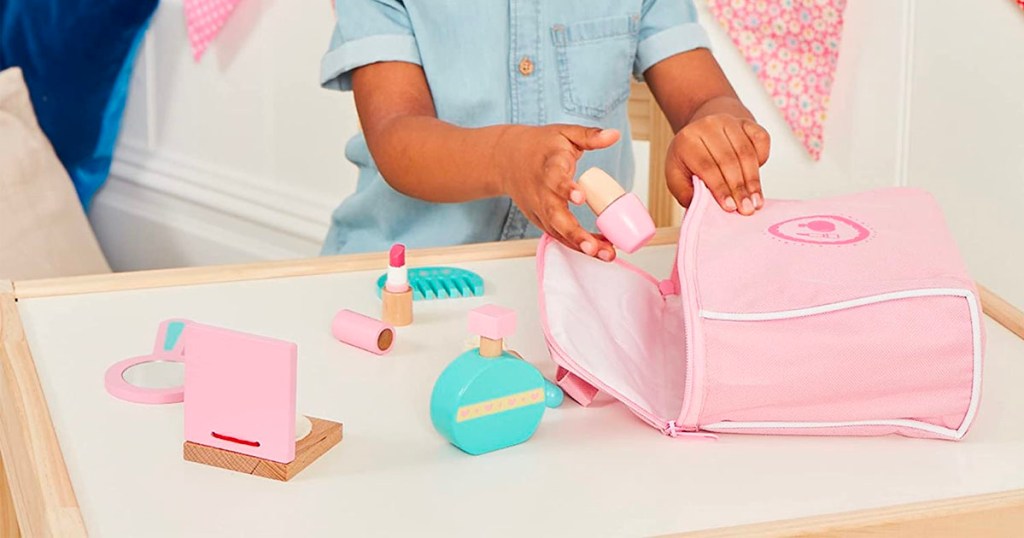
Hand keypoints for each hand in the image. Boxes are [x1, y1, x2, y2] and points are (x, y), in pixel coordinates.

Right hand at [495, 124, 620, 260]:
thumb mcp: (565, 133)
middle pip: (555, 216)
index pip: (555, 179)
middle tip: (594, 247)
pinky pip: (559, 236)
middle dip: (575, 233)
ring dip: (580, 245)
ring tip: (605, 254)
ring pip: (558, 231)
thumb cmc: (540, 146)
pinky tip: (600, 250)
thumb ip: (589, 135)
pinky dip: (578, 245)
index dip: (566, 189)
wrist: (506, 159)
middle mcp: (541, 192)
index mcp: (548, 167)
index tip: (580, 198)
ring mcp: (539, 209)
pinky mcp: (540, 220)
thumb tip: (614, 135)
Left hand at [665, 114, 770, 214]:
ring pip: (746, 152)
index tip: (730, 207)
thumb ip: (685, 191)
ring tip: (756, 201)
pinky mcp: (747, 121)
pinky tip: (757, 178)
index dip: (720, 188)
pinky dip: (762, 159)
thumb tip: (700, 204)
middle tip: (747, 209)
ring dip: (753, 180)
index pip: (706, 166)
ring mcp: (729, 121)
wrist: (703, 131)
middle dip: (739, 188)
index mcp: (687, 139)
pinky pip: (761, 140)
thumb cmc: (690, 158)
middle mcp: (708, 126)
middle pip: (729, 160)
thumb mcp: (676, 175)